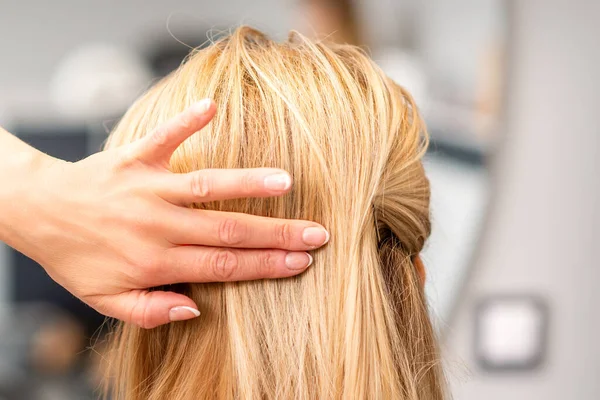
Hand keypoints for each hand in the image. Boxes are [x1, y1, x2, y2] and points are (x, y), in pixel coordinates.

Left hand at [4, 99, 328, 328]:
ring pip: (207, 187)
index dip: (265, 266)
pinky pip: (163, 137)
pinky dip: (188, 121)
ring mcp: (149, 189)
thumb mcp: (105, 301)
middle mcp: (158, 226)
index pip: (223, 267)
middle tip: (316, 233)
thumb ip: (150, 311)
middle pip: (227, 231)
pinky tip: (213, 106)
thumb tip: (194, 311)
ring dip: (248, 183)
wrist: (37, 214)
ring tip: (287, 181)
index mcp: (155, 263)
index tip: (301, 263)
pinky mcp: (135, 157)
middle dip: (276, 234)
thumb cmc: (76, 259)